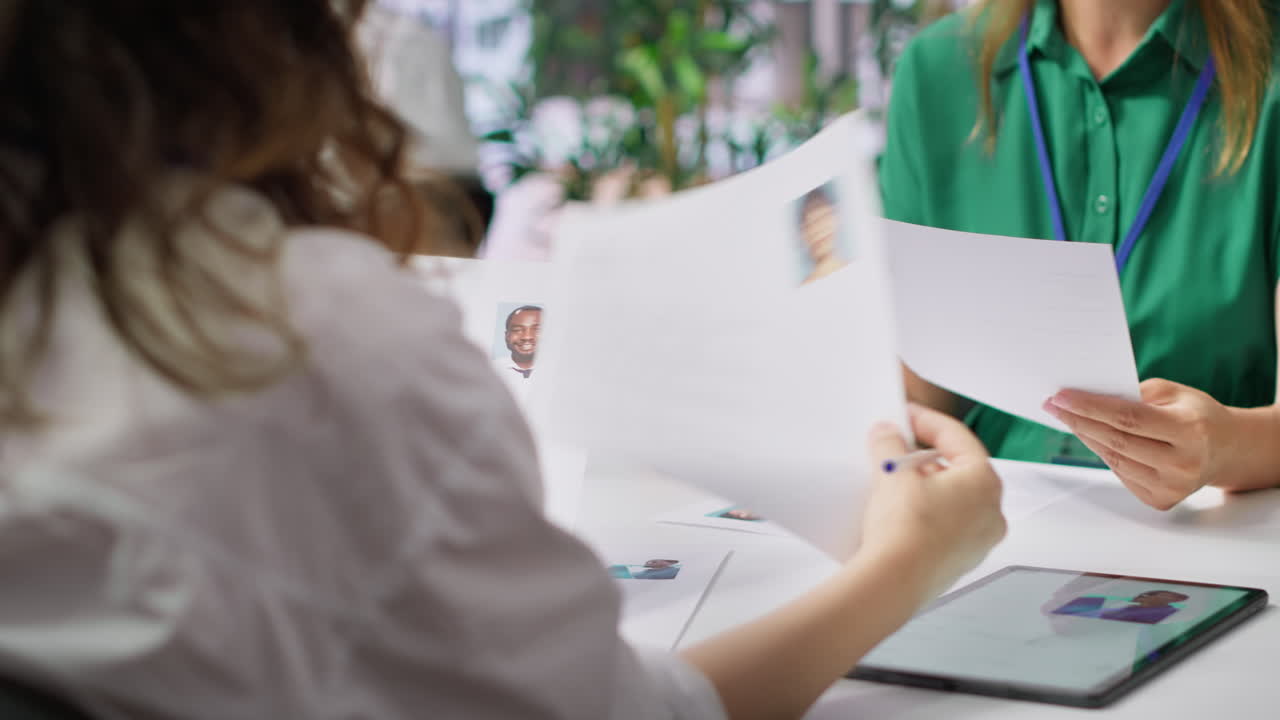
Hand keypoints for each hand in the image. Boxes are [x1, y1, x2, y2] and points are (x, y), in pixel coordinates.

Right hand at [861, 405, 1005, 590]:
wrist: (892, 582)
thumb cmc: (905, 531)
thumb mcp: (892, 473)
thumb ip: (890, 444)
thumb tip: (888, 435)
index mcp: (984, 482)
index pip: (956, 437)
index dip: (926, 421)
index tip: (906, 416)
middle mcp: (991, 511)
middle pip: (956, 468)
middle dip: (924, 456)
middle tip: (896, 448)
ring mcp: (978, 540)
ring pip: (952, 499)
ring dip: (925, 485)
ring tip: (892, 481)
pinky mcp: (959, 560)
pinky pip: (945, 525)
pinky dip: (926, 513)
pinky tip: (898, 512)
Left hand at [1044, 379, 1234, 509]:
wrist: (1225, 450)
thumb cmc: (1195, 415)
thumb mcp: (1173, 394)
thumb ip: (1134, 394)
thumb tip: (1087, 396)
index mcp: (1190, 431)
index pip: (1128, 418)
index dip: (1090, 407)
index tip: (1060, 396)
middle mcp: (1183, 464)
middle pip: (1116, 441)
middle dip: (1079, 420)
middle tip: (1053, 404)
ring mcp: (1172, 487)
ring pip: (1114, 459)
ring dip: (1086, 437)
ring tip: (1067, 418)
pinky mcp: (1161, 501)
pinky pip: (1121, 473)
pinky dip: (1103, 453)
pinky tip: (1091, 437)